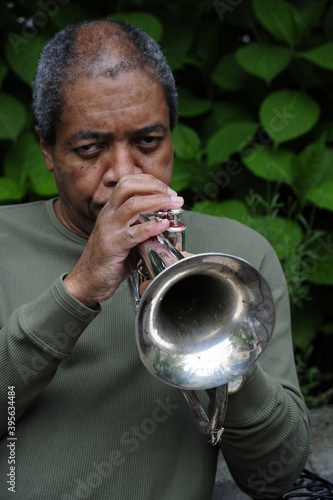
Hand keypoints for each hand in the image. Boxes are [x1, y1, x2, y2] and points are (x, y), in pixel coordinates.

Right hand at [64, 174, 183, 307]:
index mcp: (111, 210)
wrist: (87, 281)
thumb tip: (166, 225)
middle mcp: (108, 215)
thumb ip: (141, 228)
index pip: (128, 182)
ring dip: (157, 202)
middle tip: (173, 196)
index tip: (168, 191)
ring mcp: (109, 229)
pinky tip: (163, 225)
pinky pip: (133, 233)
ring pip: (132, 205)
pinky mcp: (112, 246)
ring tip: (173, 205)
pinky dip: (151, 227)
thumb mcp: (125, 237)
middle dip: (155, 187)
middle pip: (129, 186)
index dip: (150, 182)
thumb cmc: (108, 260)